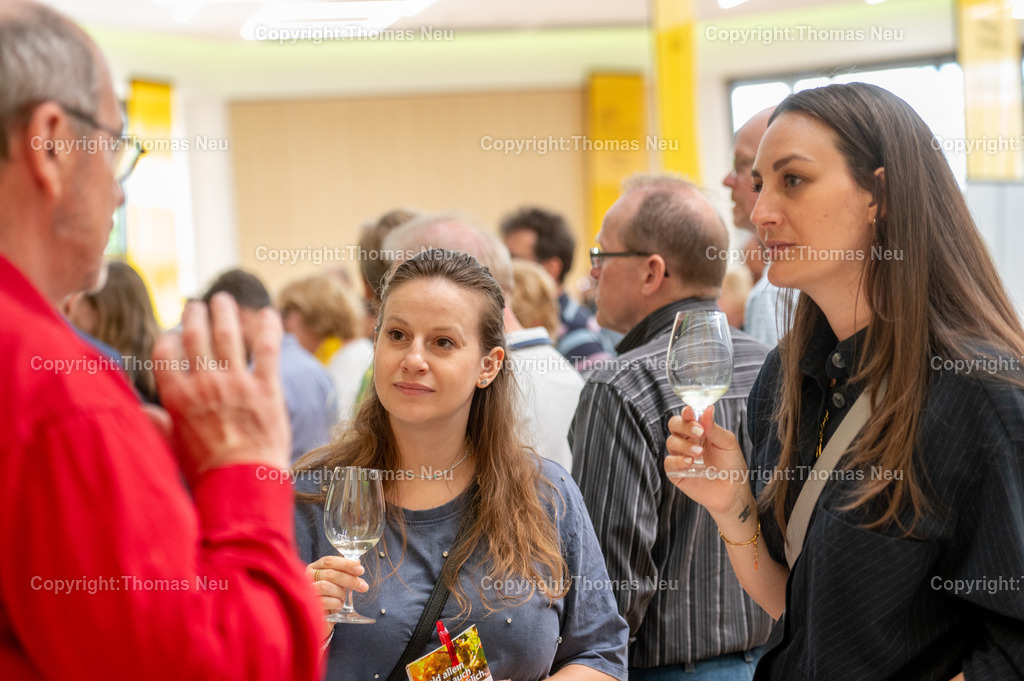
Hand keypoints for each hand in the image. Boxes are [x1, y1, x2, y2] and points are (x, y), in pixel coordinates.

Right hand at [152, 294, 290, 478]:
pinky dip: (269, 328)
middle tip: (197, 304)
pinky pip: (267, 349)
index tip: (173, 334)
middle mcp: (204, 383)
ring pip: (228, 335)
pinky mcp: (266, 388)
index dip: (169, 339)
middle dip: (195, 315)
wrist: (241, 484)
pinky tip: (270, 314)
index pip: (165, 353)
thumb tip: (139, 410)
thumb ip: (155, 424)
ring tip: (224, 299)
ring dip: (225, 313)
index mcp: (177, 397)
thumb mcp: (169, 448)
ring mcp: (236, 383)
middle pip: (196, 337)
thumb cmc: (204, 472)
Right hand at [307, 556, 369, 636]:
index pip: (329, 561)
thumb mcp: (337, 584)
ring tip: (343, 599)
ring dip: (340, 593)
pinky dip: (336, 604)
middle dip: (350, 579)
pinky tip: (338, 607)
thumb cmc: (329, 598)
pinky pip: (324, 601)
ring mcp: (306, 591)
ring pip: (326, 586)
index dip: (346, 564)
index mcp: (314, 568)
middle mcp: (307, 577)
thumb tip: (358, 563)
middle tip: (363, 586)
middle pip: (330, 573)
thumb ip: (345, 573)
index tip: (360, 570)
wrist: (320, 619)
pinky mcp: (308, 605)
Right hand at [665, 405, 753, 518]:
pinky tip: (690, 463)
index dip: (686, 413)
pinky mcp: (676, 473)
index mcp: (699, 431)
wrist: (733, 491)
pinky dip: (678, 460)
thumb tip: (707, 409)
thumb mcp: (727, 443)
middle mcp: (687, 442)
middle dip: (684, 426)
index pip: (687, 417)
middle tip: (699, 432)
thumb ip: (714, 428)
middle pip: (674, 425)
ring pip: (671, 442)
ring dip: (684, 445)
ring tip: (699, 453)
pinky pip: (669, 462)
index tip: (691, 412)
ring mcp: (680, 457)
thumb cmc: (732, 465)